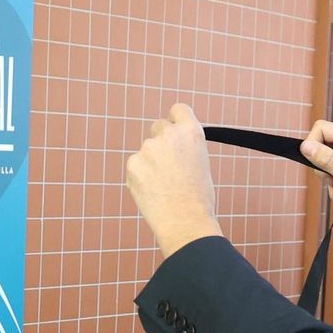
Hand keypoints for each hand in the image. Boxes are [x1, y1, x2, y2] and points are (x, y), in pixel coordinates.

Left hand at [125, 104, 223, 256]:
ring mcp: (148, 148)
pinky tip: (153, 193)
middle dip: (161, 142)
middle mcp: (169, 135)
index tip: (174, 129)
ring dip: (151, 163)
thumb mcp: (200, 163)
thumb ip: (183, 147)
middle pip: (158, 126)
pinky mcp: (132, 164)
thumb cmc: (198, 198)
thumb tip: (168, 144)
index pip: (178, 110)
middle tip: (169, 167)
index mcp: (191, 132)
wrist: (185, 222)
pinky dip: (141, 177)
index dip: (176, 120)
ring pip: (146, 151)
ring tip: (164, 187)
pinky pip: (136, 167)